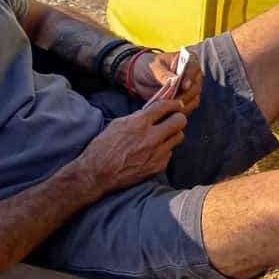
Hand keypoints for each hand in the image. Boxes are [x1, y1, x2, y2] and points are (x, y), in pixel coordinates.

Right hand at [65, 90, 188, 196]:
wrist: (98, 174)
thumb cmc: (102, 148)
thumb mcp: (117, 124)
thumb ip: (137, 118)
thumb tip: (149, 114)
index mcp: (139, 123)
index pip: (165, 106)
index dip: (174, 104)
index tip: (176, 105)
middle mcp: (152, 137)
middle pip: (180, 121)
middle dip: (177, 118)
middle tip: (172, 120)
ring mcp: (157, 153)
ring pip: (179, 137)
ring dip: (172, 135)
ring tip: (163, 136)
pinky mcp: (159, 166)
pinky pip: (170, 154)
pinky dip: (164, 151)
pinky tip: (153, 153)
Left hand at [125, 47, 202, 113]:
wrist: (143, 77)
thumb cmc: (151, 67)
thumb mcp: (155, 66)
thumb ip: (163, 73)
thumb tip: (174, 80)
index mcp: (189, 60)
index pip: (194, 68)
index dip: (190, 77)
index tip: (184, 86)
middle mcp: (194, 75)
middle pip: (196, 87)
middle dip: (185, 96)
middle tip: (174, 101)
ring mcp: (191, 89)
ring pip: (194, 100)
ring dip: (184, 106)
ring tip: (171, 109)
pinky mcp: (186, 100)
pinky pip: (188, 108)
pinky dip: (181, 111)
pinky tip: (171, 113)